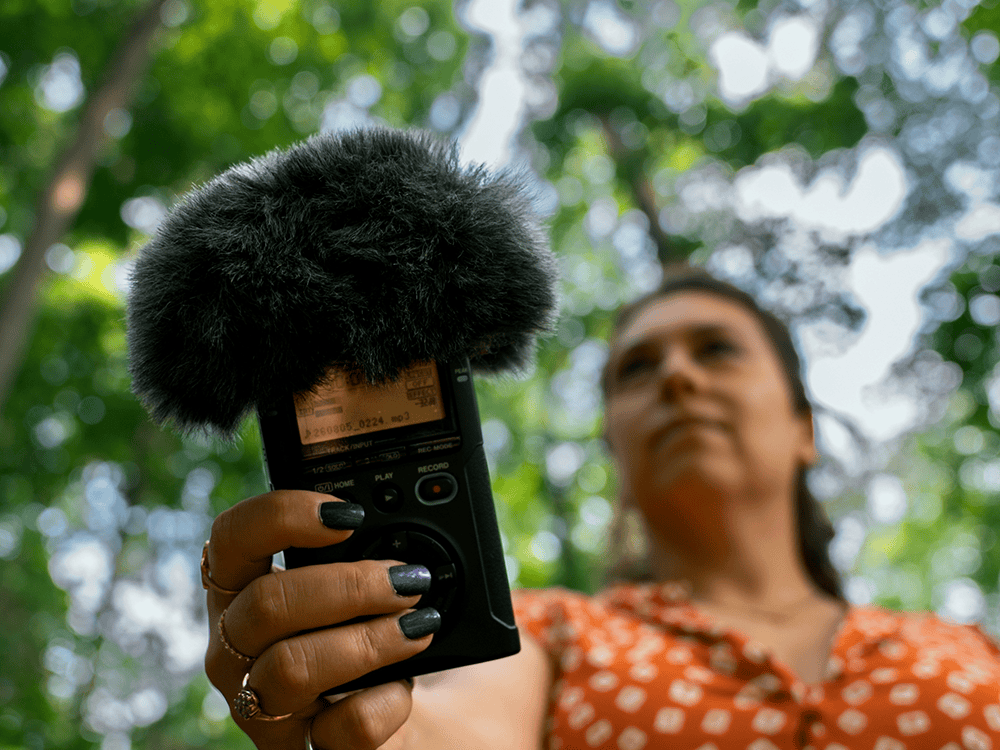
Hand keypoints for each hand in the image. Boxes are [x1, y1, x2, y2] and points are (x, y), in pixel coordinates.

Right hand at [202, 490, 439, 748]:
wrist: (408, 722)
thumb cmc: (378, 634)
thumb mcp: (365, 587)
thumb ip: (374, 552)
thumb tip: (415, 538)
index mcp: (243, 591)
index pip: (231, 538)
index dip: (282, 516)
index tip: (348, 515)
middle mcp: (237, 649)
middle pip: (265, 604)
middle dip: (349, 585)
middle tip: (407, 580)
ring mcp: (263, 707)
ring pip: (292, 668)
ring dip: (369, 640)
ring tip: (420, 626)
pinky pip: (340, 730)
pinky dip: (385, 702)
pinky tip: (405, 687)